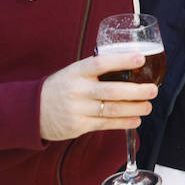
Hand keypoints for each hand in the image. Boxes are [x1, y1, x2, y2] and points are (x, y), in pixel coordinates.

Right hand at [38, 52, 158, 141]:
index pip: (101, 63)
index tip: (141, 59)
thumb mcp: (73, 73)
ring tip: (148, 106)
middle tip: (153, 90)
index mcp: (77, 72)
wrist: (31, 111)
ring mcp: (77, 109)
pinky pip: (105, 124)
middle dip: (136, 91)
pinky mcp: (78, 125)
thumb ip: (96, 70)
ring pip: (111, 109)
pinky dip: (123, 122)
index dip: (122, 60)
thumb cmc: (61, 87)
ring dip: (134, 109)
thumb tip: (130, 64)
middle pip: (111, 90)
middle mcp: (77, 90)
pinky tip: (136, 120)